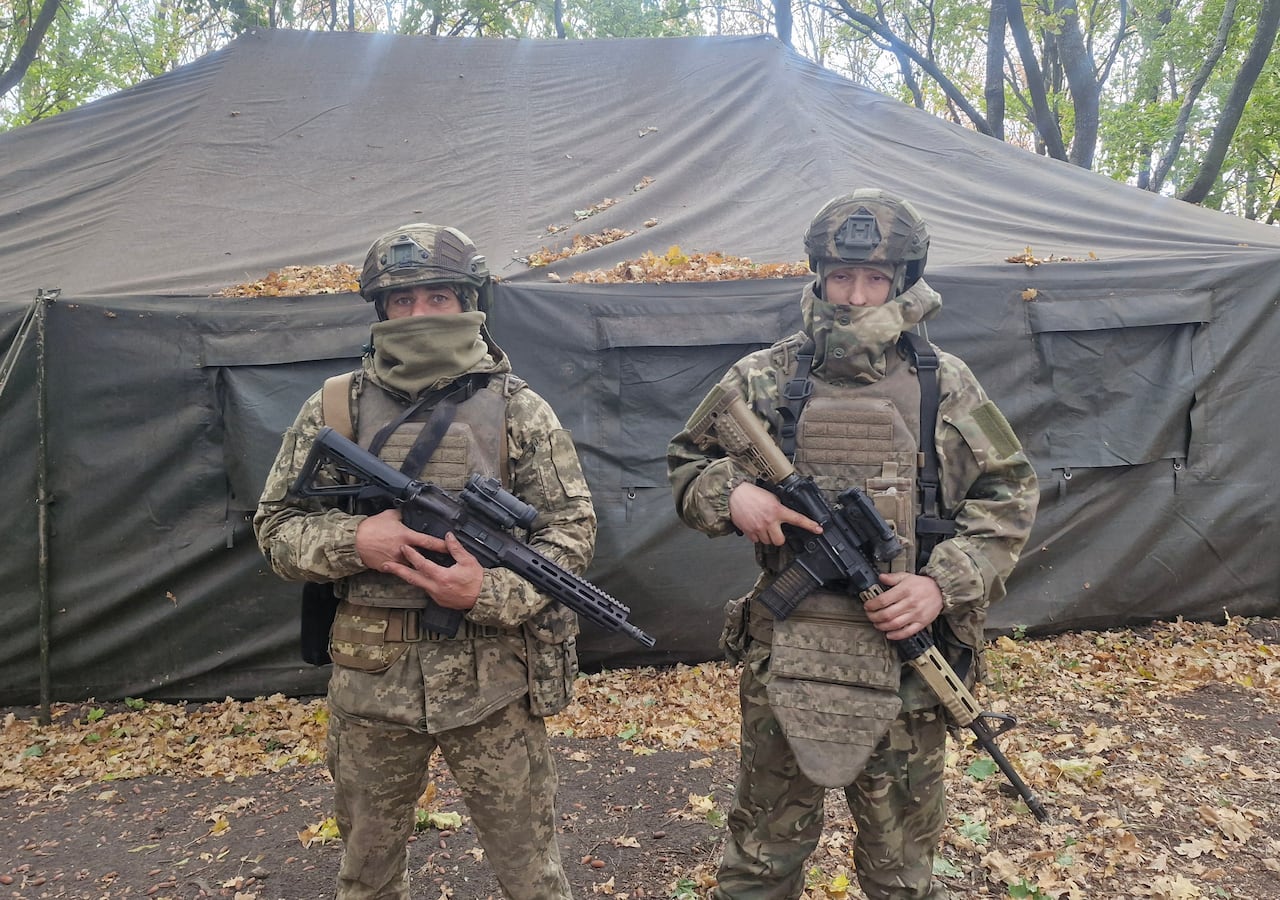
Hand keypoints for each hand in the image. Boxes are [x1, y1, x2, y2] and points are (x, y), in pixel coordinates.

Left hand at [356, 511, 482, 608]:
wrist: (483, 598)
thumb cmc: (477, 580)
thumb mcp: (468, 561)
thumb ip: (456, 548)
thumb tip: (448, 536)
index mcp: (442, 577)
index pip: (422, 564)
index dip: (412, 555)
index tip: (404, 547)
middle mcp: (436, 588)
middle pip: (412, 578)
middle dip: (397, 570)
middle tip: (384, 565)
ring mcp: (436, 596)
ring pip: (417, 584)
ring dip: (406, 576)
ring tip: (396, 570)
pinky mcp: (438, 600)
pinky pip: (426, 589)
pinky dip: (419, 582)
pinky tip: (416, 577)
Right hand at [728, 482, 821, 545]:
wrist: (735, 494)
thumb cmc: (752, 494)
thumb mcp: (772, 497)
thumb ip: (780, 508)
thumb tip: (785, 516)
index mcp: (777, 510)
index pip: (797, 519)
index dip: (810, 525)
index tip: (818, 529)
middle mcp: (769, 521)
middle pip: (780, 541)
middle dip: (779, 537)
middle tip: (776, 530)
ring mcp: (759, 528)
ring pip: (767, 542)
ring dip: (767, 536)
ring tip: (763, 526)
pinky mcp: (749, 532)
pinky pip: (756, 540)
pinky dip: (756, 536)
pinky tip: (755, 526)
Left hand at [862, 572, 944, 640]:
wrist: (941, 591)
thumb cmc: (922, 585)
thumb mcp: (906, 576)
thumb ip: (892, 577)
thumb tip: (881, 577)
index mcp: (904, 591)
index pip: (883, 600)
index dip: (872, 605)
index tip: (867, 606)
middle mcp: (910, 603)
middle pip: (886, 614)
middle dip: (874, 616)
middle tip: (869, 615)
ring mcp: (915, 614)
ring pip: (894, 624)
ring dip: (882, 626)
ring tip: (876, 624)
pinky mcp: (921, 623)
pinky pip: (907, 632)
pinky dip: (896, 635)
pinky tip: (889, 634)